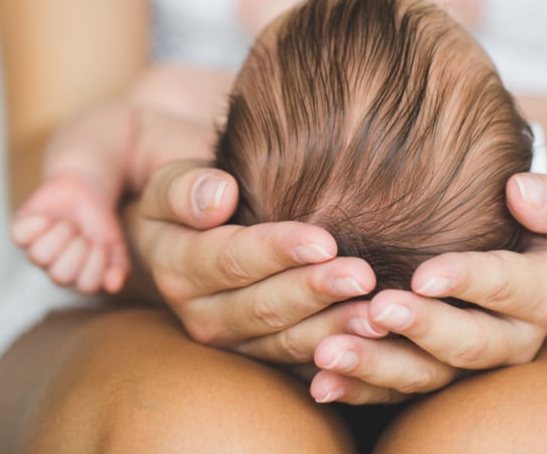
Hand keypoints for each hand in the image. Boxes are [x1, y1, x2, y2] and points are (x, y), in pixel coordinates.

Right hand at [126, 160, 378, 349]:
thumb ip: (185, 189)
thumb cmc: (191, 197)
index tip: (324, 241)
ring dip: (334, 330)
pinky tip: (374, 342)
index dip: (278, 251)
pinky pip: (303, 363)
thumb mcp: (169, 183)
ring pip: (286, 342)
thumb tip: (218, 197)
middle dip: (315, 292)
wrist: (193, 234)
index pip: (232, 259)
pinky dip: (340, 354)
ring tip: (377, 315)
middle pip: (264, 307)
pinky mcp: (264, 357)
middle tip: (363, 277)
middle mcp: (202, 315)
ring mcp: (235, 342)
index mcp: (178, 268)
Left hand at [306, 172, 546, 404]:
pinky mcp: (436, 375)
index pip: (511, 288)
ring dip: (378, 366)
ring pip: (428, 376)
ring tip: (331, 351)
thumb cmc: (537, 219)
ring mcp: (471, 364)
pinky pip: (397, 391)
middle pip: (469, 344)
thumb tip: (521, 190)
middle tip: (378, 309)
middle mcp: (513, 339)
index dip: (470, 281)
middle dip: (422, 328)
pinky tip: (322, 381)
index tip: (424, 274)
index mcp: (545, 294)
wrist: (523, 252)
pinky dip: (358, 388)